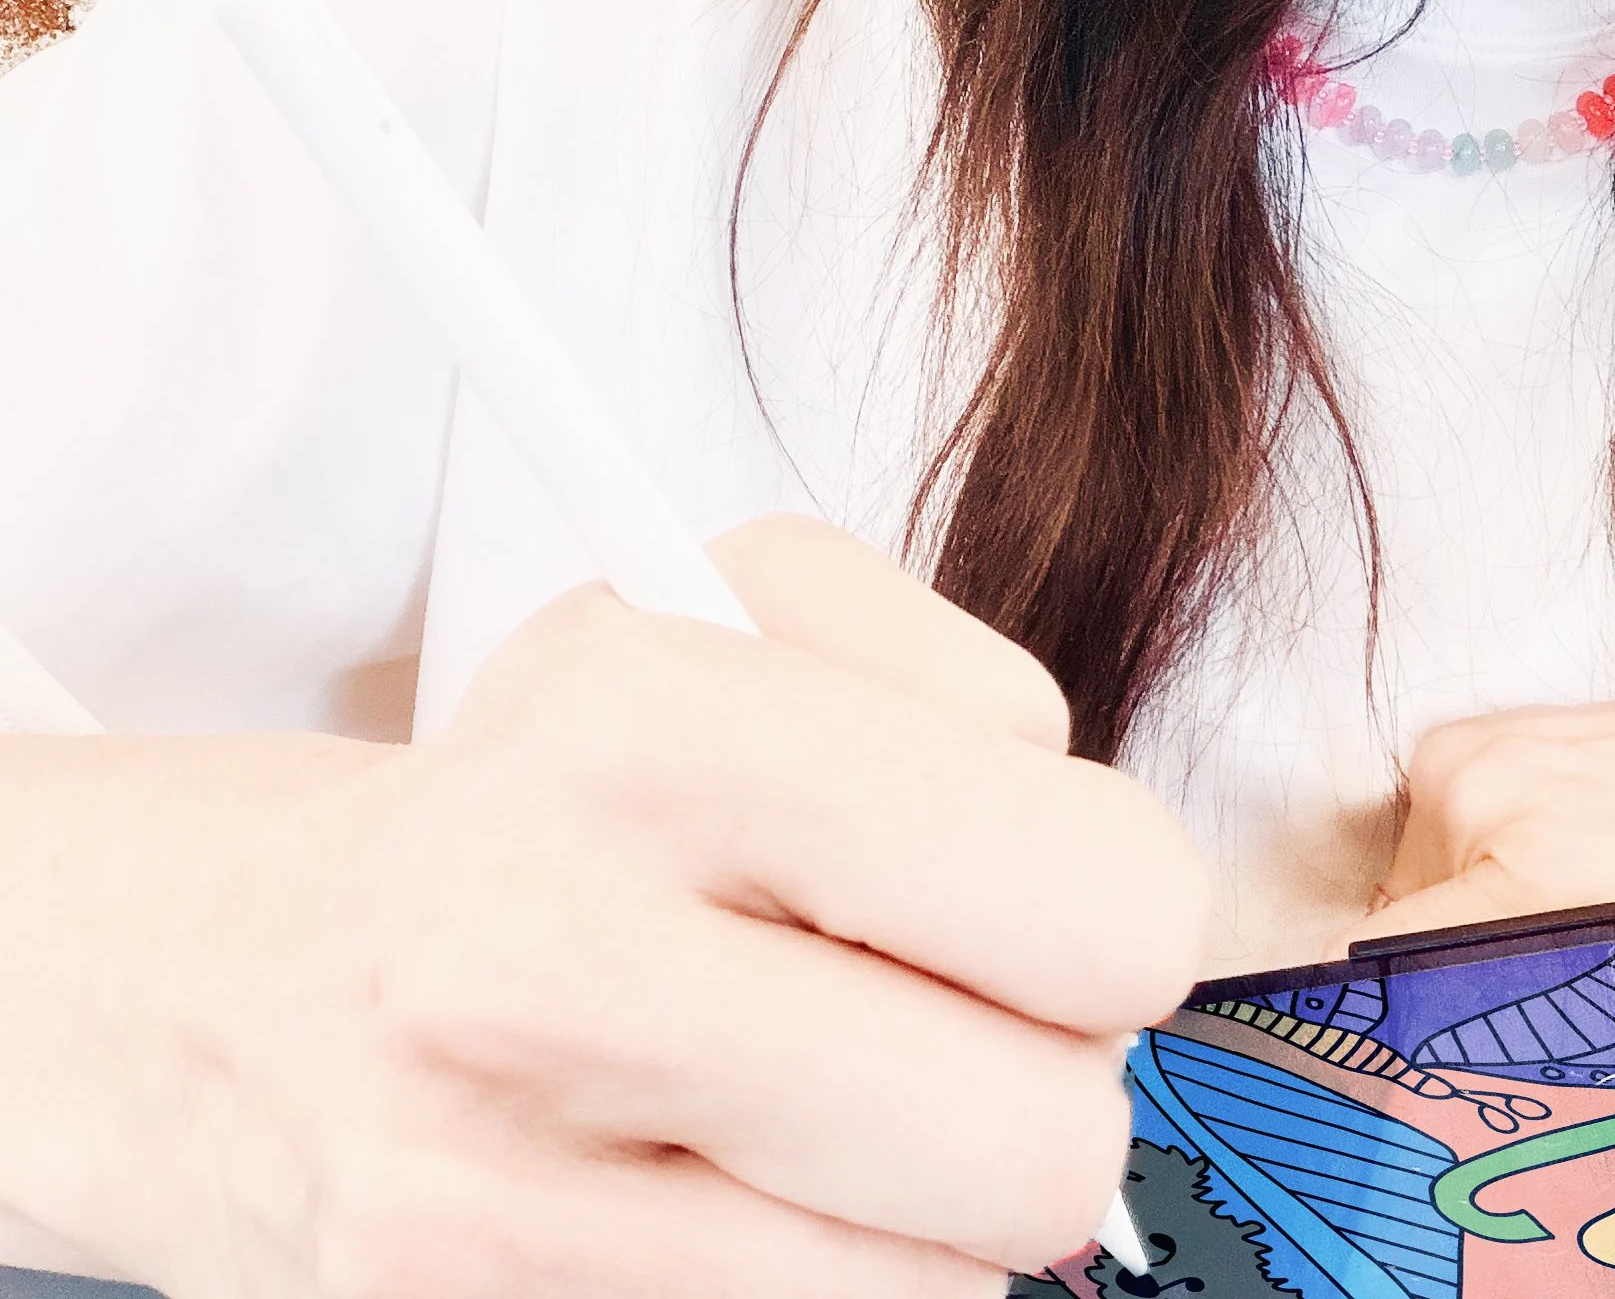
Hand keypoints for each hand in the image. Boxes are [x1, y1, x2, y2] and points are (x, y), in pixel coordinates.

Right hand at [0, 519, 1208, 1298]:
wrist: (265, 981)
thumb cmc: (571, 786)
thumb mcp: (750, 614)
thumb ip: (975, 700)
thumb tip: (1119, 907)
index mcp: (651, 727)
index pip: (1098, 903)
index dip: (1116, 914)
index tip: (1032, 904)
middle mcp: (546, 963)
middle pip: (1044, 1146)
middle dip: (1039, 1092)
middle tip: (938, 1023)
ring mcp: (489, 1198)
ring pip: (943, 1294)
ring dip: (920, 1211)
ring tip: (806, 1100)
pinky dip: (813, 1290)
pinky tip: (713, 1197)